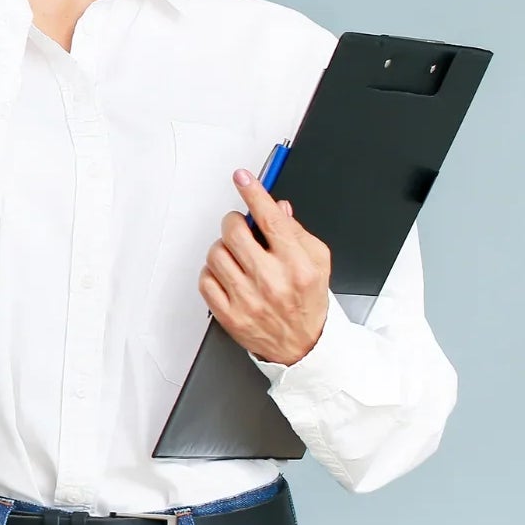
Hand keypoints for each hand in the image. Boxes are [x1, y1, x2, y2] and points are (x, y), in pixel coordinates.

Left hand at [199, 169, 331, 365]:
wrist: (304, 346)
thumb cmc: (309, 300)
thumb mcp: (318, 262)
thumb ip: (297, 232)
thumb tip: (277, 207)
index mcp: (297, 265)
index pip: (270, 219)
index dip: (253, 193)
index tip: (242, 177)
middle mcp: (272, 281)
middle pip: (234, 232)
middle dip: (234, 222)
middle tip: (240, 227)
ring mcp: (248, 300)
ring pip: (216, 253)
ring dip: (223, 248)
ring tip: (237, 256)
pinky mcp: (229, 315)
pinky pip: (205, 279)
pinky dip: (213, 272)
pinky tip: (228, 276)